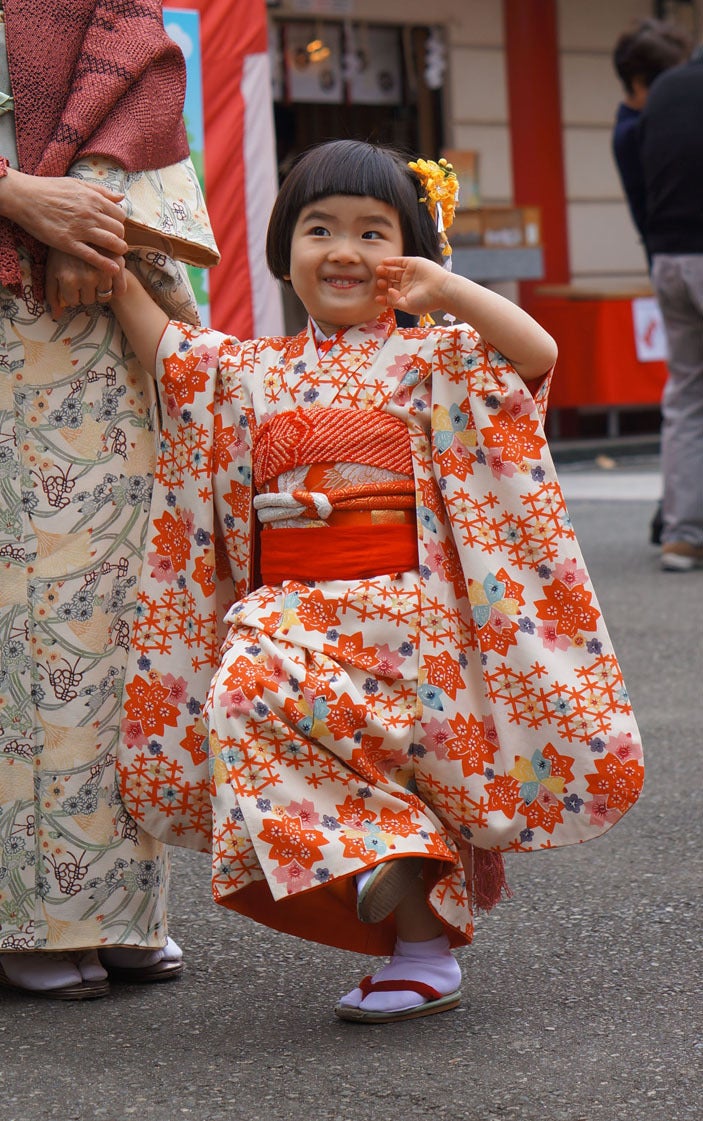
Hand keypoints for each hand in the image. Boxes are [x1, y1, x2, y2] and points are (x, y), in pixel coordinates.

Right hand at [1, 170, 127, 272]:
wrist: (25, 197)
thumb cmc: (49, 189)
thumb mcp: (76, 183)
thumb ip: (100, 191)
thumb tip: (121, 197)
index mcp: (93, 199)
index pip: (120, 215)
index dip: (120, 223)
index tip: (115, 228)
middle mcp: (90, 214)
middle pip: (119, 230)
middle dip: (120, 238)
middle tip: (115, 242)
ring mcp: (80, 230)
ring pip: (111, 243)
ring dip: (118, 250)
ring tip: (117, 254)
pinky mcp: (68, 243)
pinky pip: (92, 256)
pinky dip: (106, 264)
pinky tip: (113, 269)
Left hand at [45, 248, 126, 319]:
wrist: (78, 228)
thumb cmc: (62, 253)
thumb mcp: (52, 271)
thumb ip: (52, 295)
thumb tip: (57, 317)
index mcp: (69, 279)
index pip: (73, 302)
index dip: (72, 294)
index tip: (71, 282)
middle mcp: (86, 278)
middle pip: (89, 300)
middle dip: (86, 292)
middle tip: (83, 276)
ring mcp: (103, 272)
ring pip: (104, 296)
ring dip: (100, 290)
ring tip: (95, 276)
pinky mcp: (117, 266)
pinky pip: (120, 291)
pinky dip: (117, 289)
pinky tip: (110, 281)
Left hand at [375, 256, 448, 317]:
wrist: (441, 290)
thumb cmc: (426, 301)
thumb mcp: (408, 306)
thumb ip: (395, 301)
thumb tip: (388, 292)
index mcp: (407, 296)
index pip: (392, 296)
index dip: (384, 298)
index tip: (377, 298)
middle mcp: (408, 285)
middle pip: (392, 283)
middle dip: (384, 283)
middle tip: (378, 282)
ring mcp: (411, 274)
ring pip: (395, 272)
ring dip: (386, 271)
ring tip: (378, 271)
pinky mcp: (413, 264)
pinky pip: (400, 261)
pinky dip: (392, 261)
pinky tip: (384, 262)